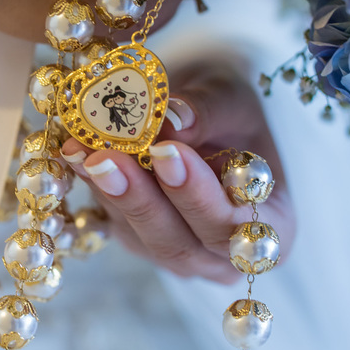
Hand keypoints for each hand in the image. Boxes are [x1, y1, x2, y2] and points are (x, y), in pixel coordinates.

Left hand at [60, 60, 294, 282]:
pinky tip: (75, 152)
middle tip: (109, 159)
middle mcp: (226, 254)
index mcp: (273, 226)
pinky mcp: (138, 241)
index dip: (198, 196)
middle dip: (142, 200)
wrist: (201, 106)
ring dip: (110, 194)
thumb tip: (172, 119)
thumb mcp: (231, 95)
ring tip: (83, 151)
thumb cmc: (231, 103)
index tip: (167, 153)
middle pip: (182, 245)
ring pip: (142, 238)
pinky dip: (96, 187)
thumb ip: (207, 111)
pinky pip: (115, 224)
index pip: (236, 226)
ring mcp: (179, 253)